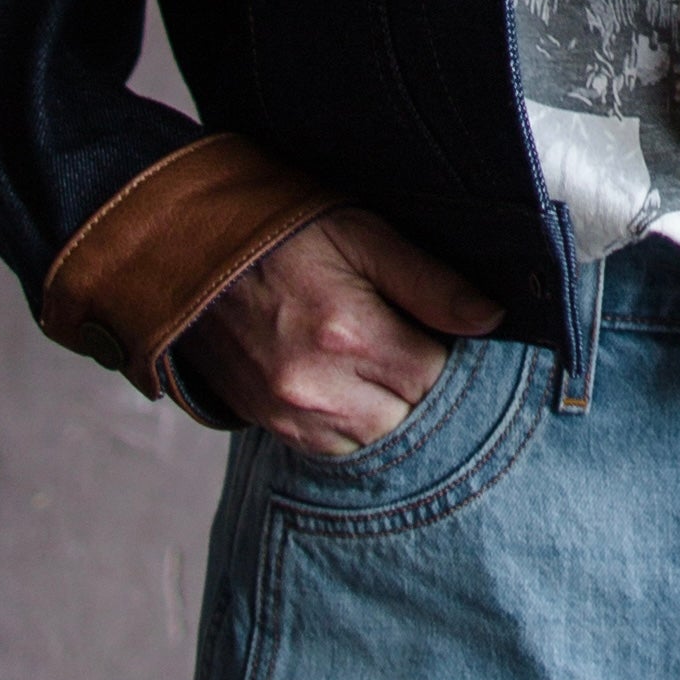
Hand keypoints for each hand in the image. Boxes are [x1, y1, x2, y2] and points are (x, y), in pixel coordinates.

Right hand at [170, 208, 502, 455]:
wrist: (188, 251)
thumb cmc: (281, 233)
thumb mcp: (362, 234)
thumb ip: (430, 282)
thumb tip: (491, 319)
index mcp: (348, 333)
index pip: (436, 373)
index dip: (443, 348)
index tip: (429, 322)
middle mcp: (317, 387)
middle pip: (409, 412)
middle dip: (417, 379)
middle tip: (400, 335)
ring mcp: (289, 413)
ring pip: (376, 437)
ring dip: (387, 405)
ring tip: (369, 354)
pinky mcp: (270, 425)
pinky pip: (335, 446)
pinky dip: (351, 420)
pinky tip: (344, 378)